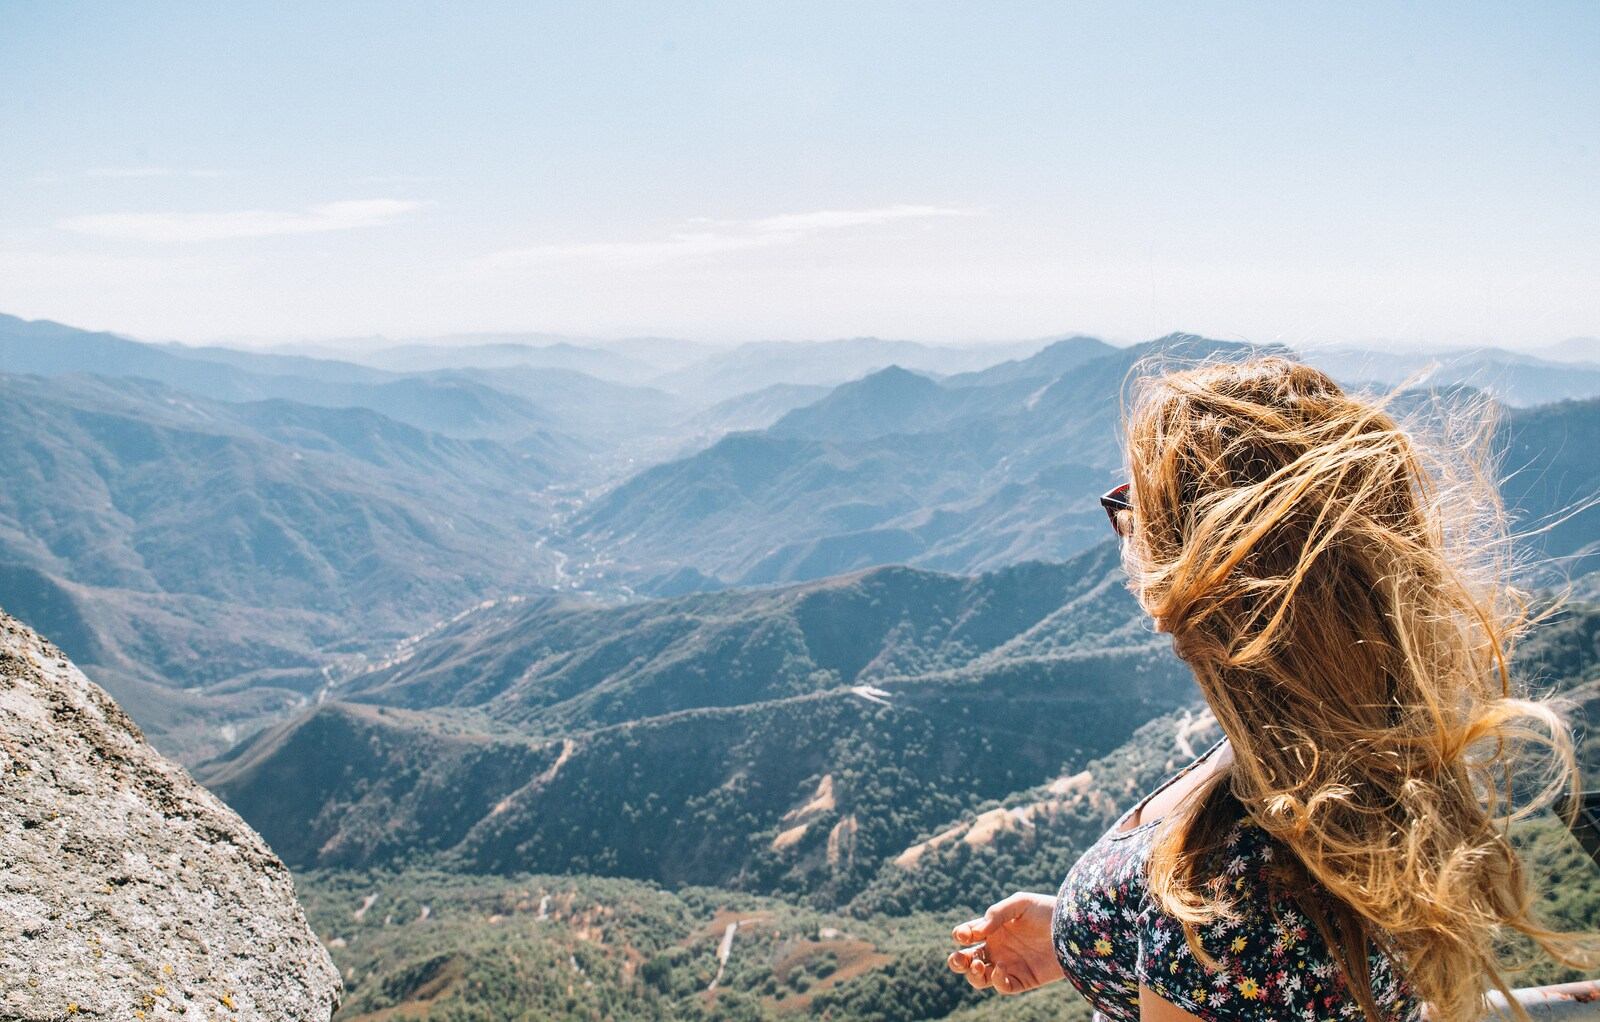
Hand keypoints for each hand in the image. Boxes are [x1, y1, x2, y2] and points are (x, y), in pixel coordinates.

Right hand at [946, 892, 1064, 994]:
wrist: (1074, 930)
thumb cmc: (1047, 911)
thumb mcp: (1020, 904)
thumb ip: (995, 914)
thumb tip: (975, 933)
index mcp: (993, 929)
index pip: (967, 934)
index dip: (961, 935)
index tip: (966, 934)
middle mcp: (997, 949)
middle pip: (967, 960)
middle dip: (957, 961)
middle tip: (958, 958)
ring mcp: (1008, 965)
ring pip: (980, 978)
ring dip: (972, 974)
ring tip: (978, 964)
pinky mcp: (1022, 980)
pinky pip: (1002, 987)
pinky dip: (996, 981)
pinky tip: (1000, 968)